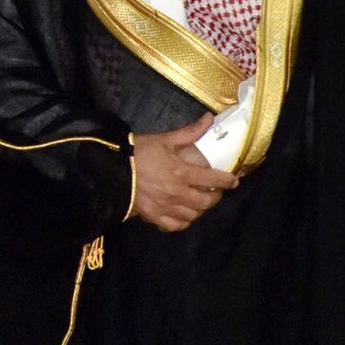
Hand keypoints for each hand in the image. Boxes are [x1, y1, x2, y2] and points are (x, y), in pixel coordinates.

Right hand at [132, 113, 238, 231]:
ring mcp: (166, 208)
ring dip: (200, 209)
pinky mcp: (155, 217)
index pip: (213, 180)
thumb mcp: (163, 139)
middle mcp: (177, 193)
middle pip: (206, 202)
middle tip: (215, 191)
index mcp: (181, 172)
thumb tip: (209, 119)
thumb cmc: (138, 152)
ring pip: (193, 215)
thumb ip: (189, 132)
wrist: (110, 169)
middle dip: (215, 196)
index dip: (227, 181)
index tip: (234, 181)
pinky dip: (183, 221)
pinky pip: (176, 225)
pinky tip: (183, 214)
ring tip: (199, 202)